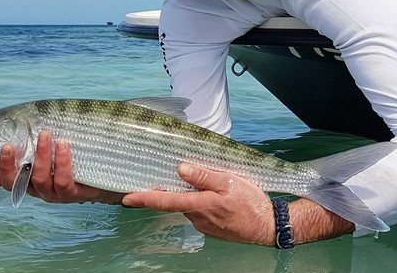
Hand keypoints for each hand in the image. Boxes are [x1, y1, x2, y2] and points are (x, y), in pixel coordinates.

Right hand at [0, 131, 123, 204]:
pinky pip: (64, 181)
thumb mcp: (41, 127)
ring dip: (41, 156)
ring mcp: (52, 190)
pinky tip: (65, 145)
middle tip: (7, 145)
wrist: (111, 152)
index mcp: (21, 170)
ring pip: (38, 180)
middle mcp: (32, 183)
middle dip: (7, 165)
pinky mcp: (74, 193)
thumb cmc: (70, 135)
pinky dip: (62, 162)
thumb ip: (16, 129)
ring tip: (46, 134)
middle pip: (10, 181)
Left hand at [122, 164, 275, 245]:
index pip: (164, 201)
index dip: (144, 198)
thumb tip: (181, 168)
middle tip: (164, 177)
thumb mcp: (229, 181)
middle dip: (169, 191)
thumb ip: (204, 175)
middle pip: (176, 201)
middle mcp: (198, 217)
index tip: (127, 197)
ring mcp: (204, 225)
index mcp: (199, 204)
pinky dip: (199, 203)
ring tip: (199, 182)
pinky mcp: (212, 228)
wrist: (268, 226)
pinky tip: (211, 196)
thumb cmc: (251, 203)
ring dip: (188, 196)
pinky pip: (199, 212)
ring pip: (189, 206)